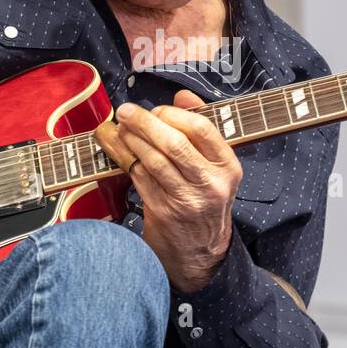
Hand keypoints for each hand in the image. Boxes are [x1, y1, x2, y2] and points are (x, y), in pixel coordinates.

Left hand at [94, 89, 241, 291]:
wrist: (201, 252)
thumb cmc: (205, 200)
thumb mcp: (214, 167)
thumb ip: (200, 128)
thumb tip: (183, 95)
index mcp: (228, 167)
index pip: (202, 129)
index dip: (174, 114)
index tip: (157, 109)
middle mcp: (210, 183)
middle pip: (174, 143)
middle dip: (145, 122)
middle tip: (127, 111)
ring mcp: (187, 199)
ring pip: (154, 159)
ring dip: (132, 139)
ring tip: (120, 127)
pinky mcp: (163, 211)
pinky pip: (140, 177)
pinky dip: (125, 158)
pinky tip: (118, 147)